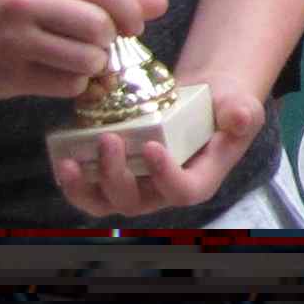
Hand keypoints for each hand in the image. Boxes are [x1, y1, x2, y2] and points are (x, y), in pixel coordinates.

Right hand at [0, 0, 145, 102]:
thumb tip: (160, 3)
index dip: (129, 11)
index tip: (131, 26)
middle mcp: (28, 3)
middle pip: (99, 27)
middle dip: (109, 41)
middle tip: (98, 44)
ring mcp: (17, 40)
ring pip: (87, 59)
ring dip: (94, 67)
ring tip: (79, 62)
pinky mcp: (11, 75)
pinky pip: (67, 85)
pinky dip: (74, 85)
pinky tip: (59, 75)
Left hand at [49, 76, 267, 218]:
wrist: (201, 101)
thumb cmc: (223, 107)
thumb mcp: (241, 106)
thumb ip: (242, 113)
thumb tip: (238, 116)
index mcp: (197, 182)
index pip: (182, 192)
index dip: (166, 176)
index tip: (153, 146)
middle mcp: (161, 192)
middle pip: (133, 202)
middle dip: (116, 177)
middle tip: (110, 140)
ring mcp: (134, 186)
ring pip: (104, 202)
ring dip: (83, 188)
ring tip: (70, 162)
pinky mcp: (112, 173)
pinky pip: (88, 187)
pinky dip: (72, 177)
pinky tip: (61, 154)